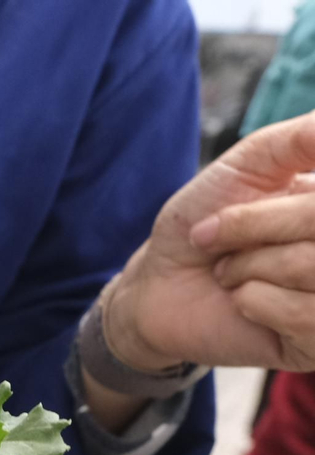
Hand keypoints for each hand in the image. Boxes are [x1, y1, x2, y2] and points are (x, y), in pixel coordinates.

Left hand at [107, 112, 314, 372]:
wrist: (156, 283)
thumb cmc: (203, 218)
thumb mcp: (251, 161)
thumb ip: (302, 138)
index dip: (282, 206)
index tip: (268, 193)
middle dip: (255, 226)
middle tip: (221, 235)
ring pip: (313, 269)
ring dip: (251, 266)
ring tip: (232, 270)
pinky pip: (302, 315)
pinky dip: (254, 300)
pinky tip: (241, 301)